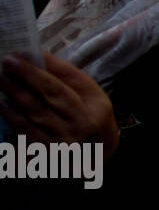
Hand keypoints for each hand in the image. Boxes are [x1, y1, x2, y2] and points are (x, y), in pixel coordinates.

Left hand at [0, 53, 118, 158]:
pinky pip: (27, 133)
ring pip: (36, 114)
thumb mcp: (90, 96)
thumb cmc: (91, 116)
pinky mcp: (49, 153)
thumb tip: (37, 59)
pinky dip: (13, 117)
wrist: (97, 153)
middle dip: (28, 77)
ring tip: (1, 79)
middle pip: (52, 96)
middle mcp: (81, 124)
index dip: (43, 68)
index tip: (21, 55)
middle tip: (7, 63)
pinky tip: (3, 105)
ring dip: (15, 95)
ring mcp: (64, 141)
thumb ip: (67, 79)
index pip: (67, 82)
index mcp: (94, 105)